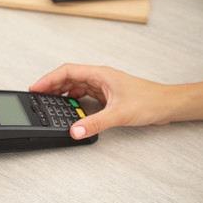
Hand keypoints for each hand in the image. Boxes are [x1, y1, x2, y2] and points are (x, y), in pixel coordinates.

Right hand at [29, 63, 202, 138]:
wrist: (166, 105)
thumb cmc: (149, 101)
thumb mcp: (119, 113)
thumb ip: (95, 123)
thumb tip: (75, 130)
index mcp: (99, 74)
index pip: (67, 72)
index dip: (48, 79)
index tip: (35, 88)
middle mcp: (99, 78)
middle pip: (68, 79)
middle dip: (51, 87)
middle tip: (37, 98)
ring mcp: (102, 87)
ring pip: (75, 87)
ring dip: (61, 94)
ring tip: (48, 103)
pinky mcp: (105, 96)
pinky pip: (83, 96)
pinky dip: (72, 102)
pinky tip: (69, 109)